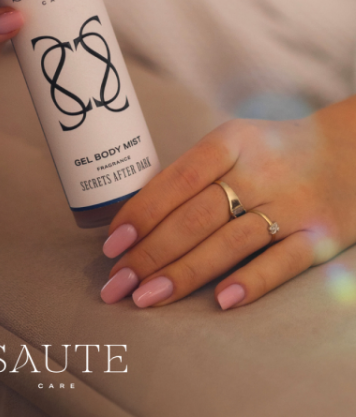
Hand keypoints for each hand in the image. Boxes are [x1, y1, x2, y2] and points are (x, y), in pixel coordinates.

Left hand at [100, 97, 355, 308]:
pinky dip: (252, 281)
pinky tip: (221, 302)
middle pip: (196, 216)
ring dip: (185, 272)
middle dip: (151, 253)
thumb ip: (191, 174)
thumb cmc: (271, 153)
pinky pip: (284, 261)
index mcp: (230, 142)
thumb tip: (134, 219)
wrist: (350, 151)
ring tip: (147, 298)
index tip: (112, 245)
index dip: (142, 212)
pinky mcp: (321, 235)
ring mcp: (291, 203)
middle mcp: (259, 171)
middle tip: (117, 284)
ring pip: (230, 242)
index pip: (178, 179)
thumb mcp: (232, 143)